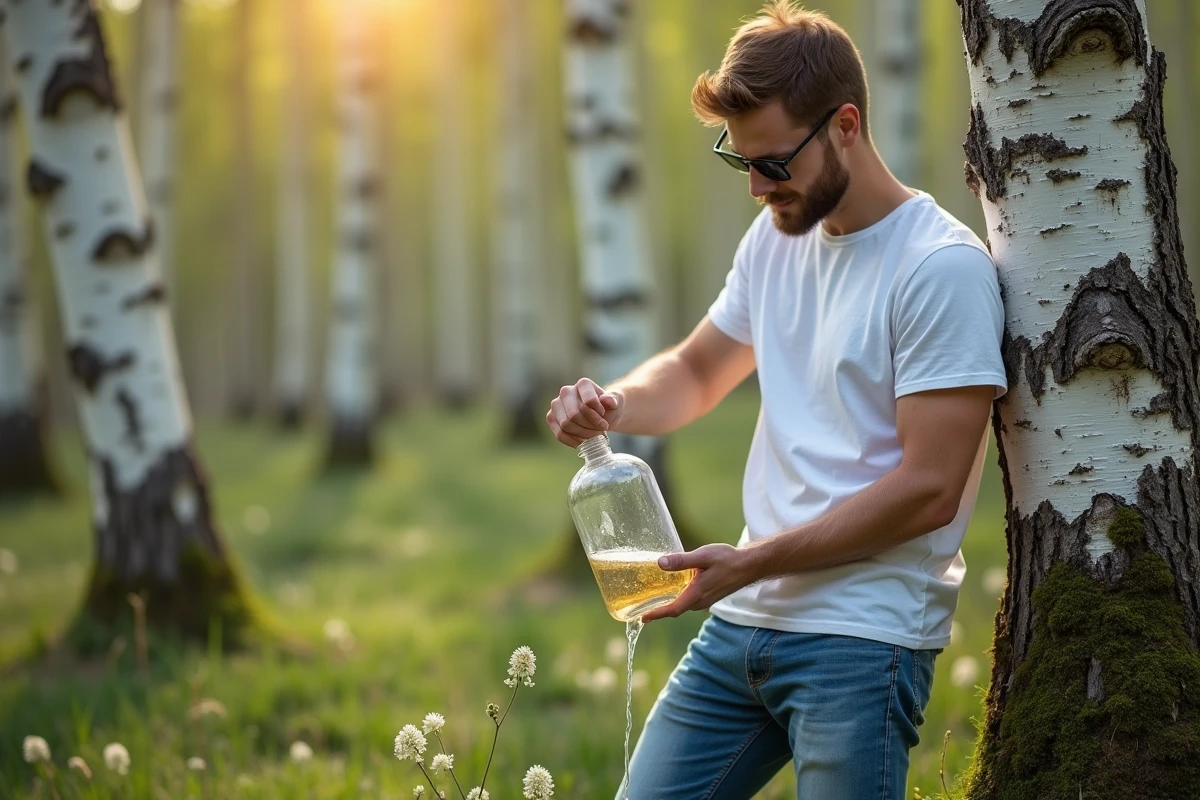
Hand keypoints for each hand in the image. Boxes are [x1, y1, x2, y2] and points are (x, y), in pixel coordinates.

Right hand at [546, 378, 622, 447]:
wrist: (602, 416)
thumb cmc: (608, 408)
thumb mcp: (616, 403)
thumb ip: (613, 400)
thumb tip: (607, 400)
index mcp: (583, 384)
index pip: (588, 402)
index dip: (598, 416)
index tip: (604, 419)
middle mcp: (566, 391)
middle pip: (575, 415)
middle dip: (590, 427)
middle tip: (601, 431)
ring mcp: (556, 404)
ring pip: (566, 425)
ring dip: (582, 434)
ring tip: (593, 435)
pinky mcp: (552, 417)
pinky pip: (559, 433)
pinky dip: (572, 441)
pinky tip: (582, 442)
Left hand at [640, 544, 760, 622]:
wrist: (749, 566)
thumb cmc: (728, 559)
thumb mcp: (703, 556)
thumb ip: (682, 560)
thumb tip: (660, 563)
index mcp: (697, 593)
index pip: (673, 609)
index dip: (656, 614)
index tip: (642, 618)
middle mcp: (701, 601)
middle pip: (676, 609)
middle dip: (660, 610)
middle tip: (643, 608)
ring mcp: (706, 600)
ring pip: (684, 605)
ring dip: (670, 604)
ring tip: (655, 599)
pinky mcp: (710, 596)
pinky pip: (691, 601)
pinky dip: (680, 599)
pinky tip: (676, 589)